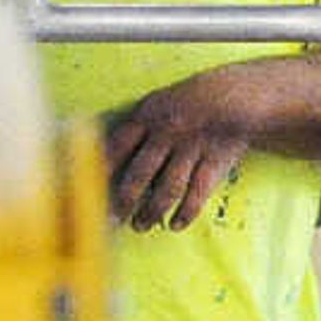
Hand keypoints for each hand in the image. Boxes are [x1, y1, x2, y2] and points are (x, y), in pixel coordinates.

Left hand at [98, 67, 264, 231]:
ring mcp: (192, 147)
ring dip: (152, 211)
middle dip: (125, 200)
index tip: (88, 189)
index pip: (118, 146)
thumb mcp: (156, 105)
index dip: (103, 170)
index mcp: (148, 116)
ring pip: (168, 187)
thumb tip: (101, 157)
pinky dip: (187, 211)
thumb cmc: (185, 104)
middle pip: (141, 173)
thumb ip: (135, 129)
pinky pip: (199, 191)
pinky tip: (175, 224)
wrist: (232, 94)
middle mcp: (168, 133)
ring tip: (140, 225)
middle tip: (113, 218)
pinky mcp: (215, 159)